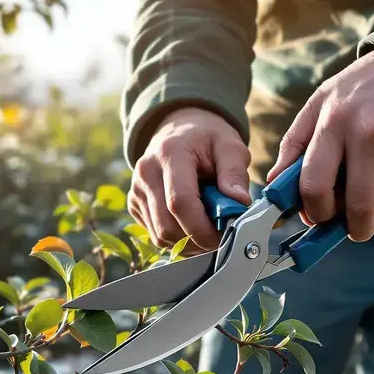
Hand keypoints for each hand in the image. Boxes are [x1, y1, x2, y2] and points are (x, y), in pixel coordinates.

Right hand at [129, 106, 252, 251]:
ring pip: (159, 235)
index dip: (202, 228)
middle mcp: (146, 172)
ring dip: (187, 242)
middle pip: (167, 225)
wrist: (179, 131)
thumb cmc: (207, 140)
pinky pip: (154, 234)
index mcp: (170, 153)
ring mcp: (136, 189)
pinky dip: (176, 239)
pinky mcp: (134, 203)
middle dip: (196, 239)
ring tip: (206, 228)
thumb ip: (235, 173)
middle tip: (219, 236)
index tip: (223, 236)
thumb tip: (239, 203)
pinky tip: (190, 224)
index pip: (180, 202)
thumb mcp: (230, 146)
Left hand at [268, 48, 373, 241]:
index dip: (315, 211)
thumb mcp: (322, 102)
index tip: (320, 217)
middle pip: (360, 206)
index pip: (315, 185)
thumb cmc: (364, 88)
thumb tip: (275, 184)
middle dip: (356, 228)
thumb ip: (295, 143)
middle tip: (357, 229)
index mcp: (334, 122)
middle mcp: (369, 134)